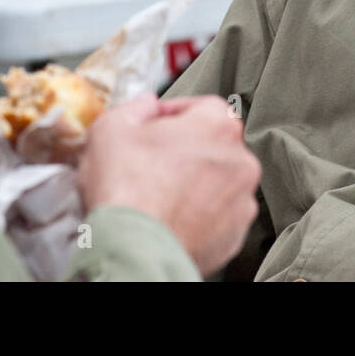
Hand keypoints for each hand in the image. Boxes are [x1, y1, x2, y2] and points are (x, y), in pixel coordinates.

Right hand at [78, 93, 260, 275]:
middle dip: (186, 150)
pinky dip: (199, 215)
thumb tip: (147, 105)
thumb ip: (135, 107)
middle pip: (212, 145)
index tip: (154, 126)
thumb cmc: (126, 189)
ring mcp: (242, 201)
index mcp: (217, 125)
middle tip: (152, 162)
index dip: (173, 114)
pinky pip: (218, 216)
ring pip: (218, 182)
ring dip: (194, 183)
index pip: (202, 106)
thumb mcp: (112, 127)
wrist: (135, 250)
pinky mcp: (236, 235)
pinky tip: (171, 218)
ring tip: (159, 195)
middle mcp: (240, 160)